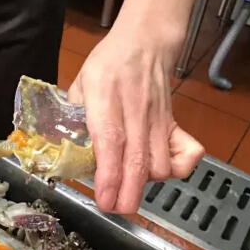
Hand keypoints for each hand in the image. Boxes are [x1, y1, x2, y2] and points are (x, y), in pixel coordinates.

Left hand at [67, 21, 203, 213]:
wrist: (145, 42)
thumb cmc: (109, 62)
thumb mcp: (80, 82)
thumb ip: (71, 113)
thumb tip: (62, 145)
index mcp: (105, 101)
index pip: (110, 143)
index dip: (108, 176)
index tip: (103, 199)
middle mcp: (134, 113)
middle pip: (137, 162)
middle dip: (126, 194)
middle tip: (114, 207)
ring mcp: (157, 120)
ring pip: (160, 165)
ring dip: (144, 183)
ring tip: (128, 184)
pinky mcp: (174, 122)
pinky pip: (187, 153)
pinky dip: (179, 168)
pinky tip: (161, 169)